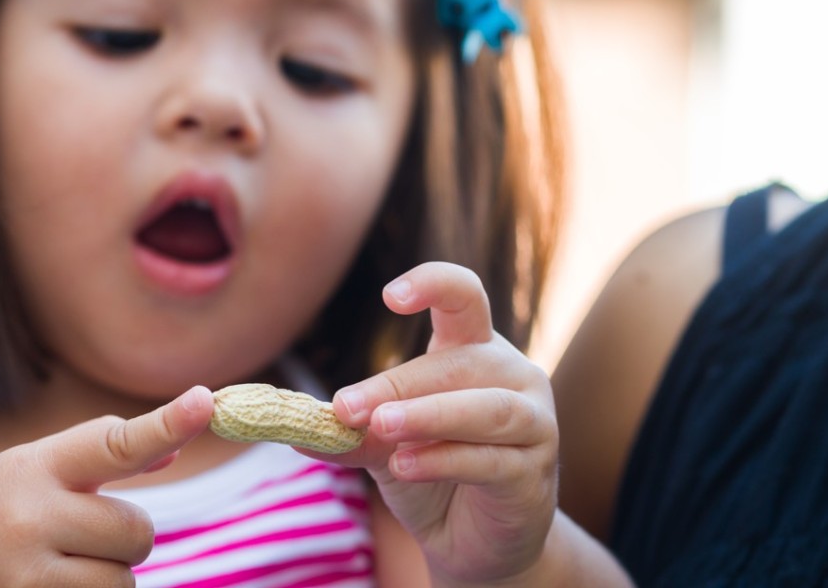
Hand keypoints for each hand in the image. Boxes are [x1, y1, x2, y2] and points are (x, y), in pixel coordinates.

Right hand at [0, 386, 214, 587]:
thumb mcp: (23, 475)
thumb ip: (95, 461)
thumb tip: (174, 449)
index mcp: (30, 469)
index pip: (112, 443)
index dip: (166, 423)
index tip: (206, 400)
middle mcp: (28, 519)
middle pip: (138, 531)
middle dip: (122, 538)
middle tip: (76, 537)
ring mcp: (25, 578)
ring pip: (124, 581)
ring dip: (105, 578)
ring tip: (50, 570)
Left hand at [322, 262, 558, 585]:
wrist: (473, 542)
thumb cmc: (432, 475)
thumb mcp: (383, 445)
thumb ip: (351, 432)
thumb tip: (293, 427)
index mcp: (475, 350)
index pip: (464, 296)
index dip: (433, 284)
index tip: (390, 296)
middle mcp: (513, 376)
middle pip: (460, 363)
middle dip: (399, 385)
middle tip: (345, 407)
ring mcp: (535, 423)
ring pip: (486, 408)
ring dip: (428, 415)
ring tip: (380, 426)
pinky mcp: (534, 474)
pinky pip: (491, 460)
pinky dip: (444, 460)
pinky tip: (403, 467)